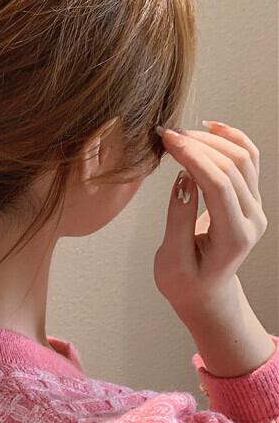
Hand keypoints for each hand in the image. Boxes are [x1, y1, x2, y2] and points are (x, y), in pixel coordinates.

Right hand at [152, 121, 267, 319]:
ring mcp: (255, 208)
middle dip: (198, 145)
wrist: (205, 293)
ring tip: (181, 134)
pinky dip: (231, 140)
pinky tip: (210, 128)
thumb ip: (179, 218)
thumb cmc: (184, 281)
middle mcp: (253, 219)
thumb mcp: (172, 258)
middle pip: (233, 167)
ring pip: (245, 158)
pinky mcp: (249, 200)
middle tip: (166, 135)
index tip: (167, 141)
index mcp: (234, 236)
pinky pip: (248, 161)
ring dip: (213, 140)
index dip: (192, 158)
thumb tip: (183, 178)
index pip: (218, 185)